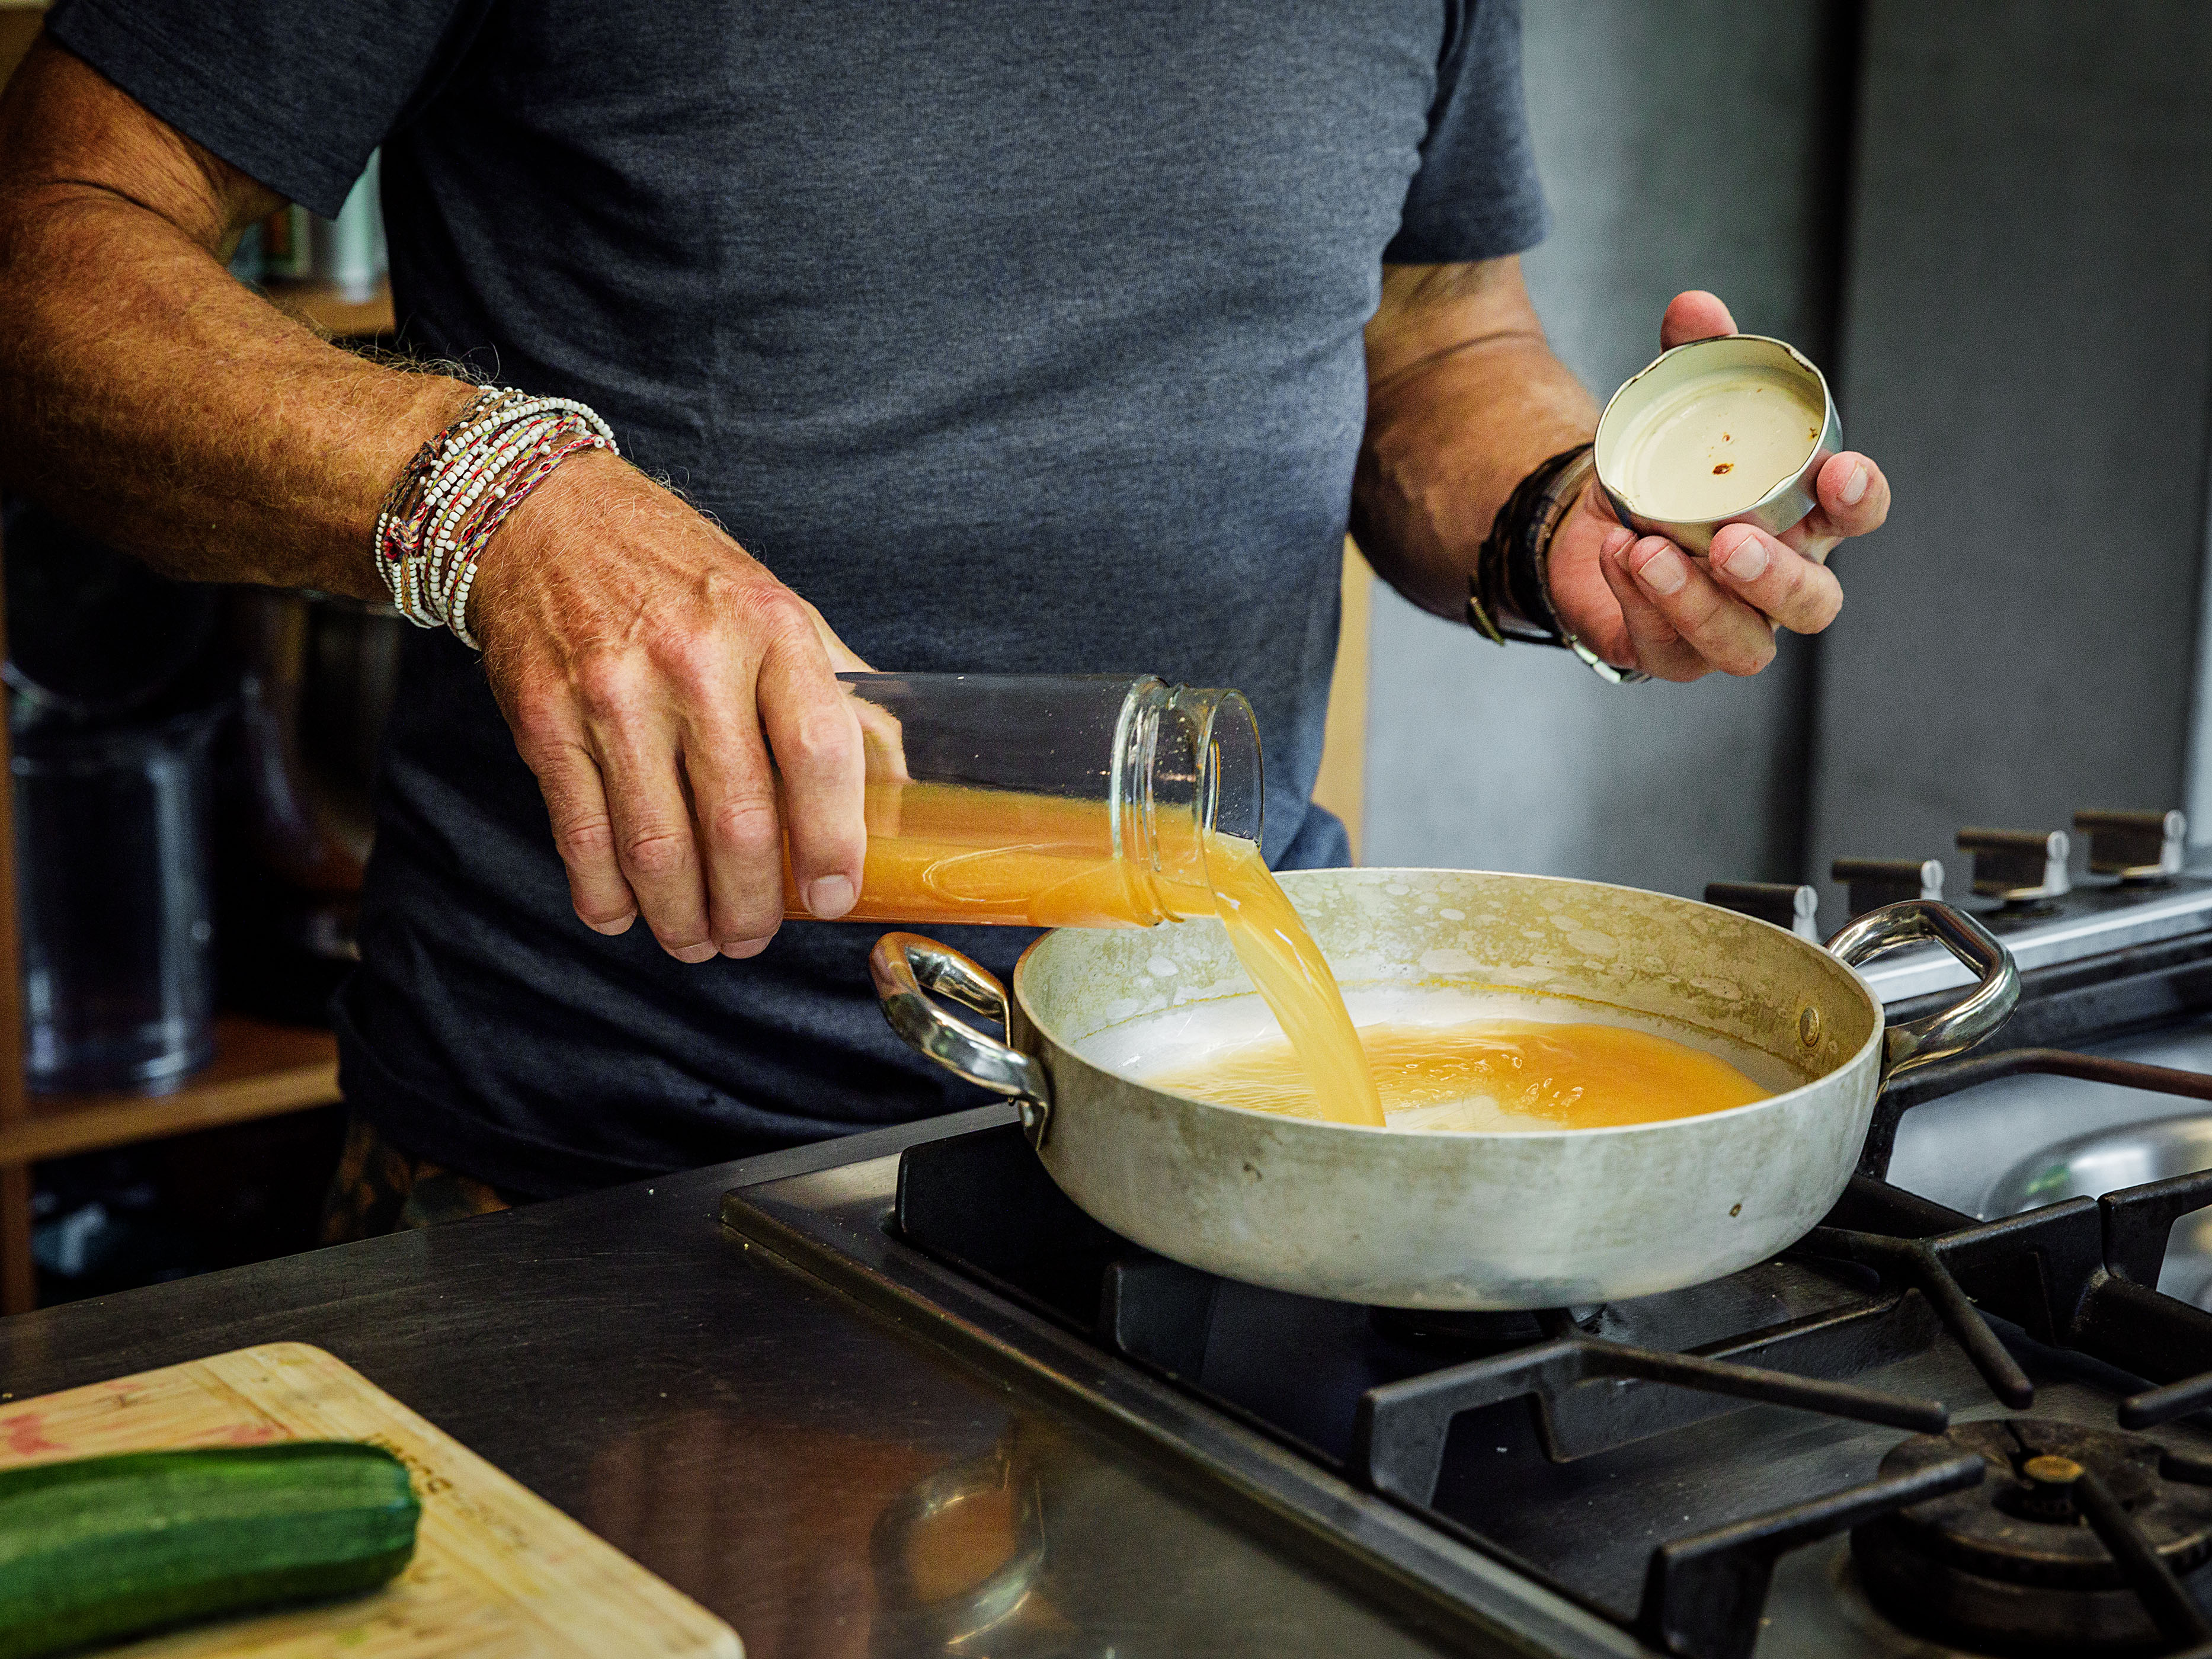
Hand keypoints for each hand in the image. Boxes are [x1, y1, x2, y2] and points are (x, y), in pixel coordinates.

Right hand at [470, 450, 868, 961]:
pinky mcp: (546, 720)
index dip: (834, 844)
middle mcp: (694, 660)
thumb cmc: (677, 572)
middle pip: (740, 823)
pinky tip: (625, 914)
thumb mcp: (776, 607)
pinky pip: (582, 836)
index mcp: (770, 628)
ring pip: (658, 847)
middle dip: (753, 906)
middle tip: (755, 936)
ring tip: (697, 939)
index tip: (835, 896)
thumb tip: (900, 787)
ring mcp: (614, 693)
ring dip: (682, 917)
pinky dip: (605, 894)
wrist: (544, 515)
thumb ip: (839, 694)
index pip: (820, 754)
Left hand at [1545, 291, 1890, 680]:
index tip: (1842, 472)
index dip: (1860, 499)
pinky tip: (1617, 555)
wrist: (1596, 524)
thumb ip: (1693, 356)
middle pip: (1814, 601)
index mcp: (1803, 517)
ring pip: (1747, 646)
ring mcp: (1731, 626)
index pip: (1857, 513)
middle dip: (1779, 577)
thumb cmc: (1666, 470)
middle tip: (1732, 541)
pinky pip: (1669, 651)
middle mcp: (1780, 581)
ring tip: (1648, 551)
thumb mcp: (1679, 407)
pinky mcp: (1673, 654)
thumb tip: (1693, 307)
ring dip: (1699, 602)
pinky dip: (1641, 604)